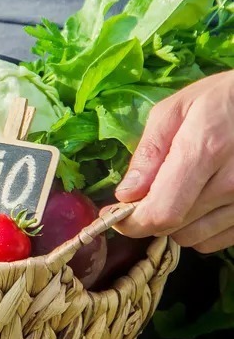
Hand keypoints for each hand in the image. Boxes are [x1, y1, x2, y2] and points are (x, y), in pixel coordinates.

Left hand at [113, 70, 233, 252]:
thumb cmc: (224, 99)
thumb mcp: (178, 109)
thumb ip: (149, 152)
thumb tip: (126, 193)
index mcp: (205, 151)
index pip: (161, 212)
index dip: (132, 222)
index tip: (115, 215)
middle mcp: (232, 183)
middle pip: (174, 227)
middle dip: (150, 216)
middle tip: (147, 193)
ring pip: (194, 239)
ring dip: (177, 223)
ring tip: (181, 190)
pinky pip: (218, 239)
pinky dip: (202, 227)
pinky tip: (202, 199)